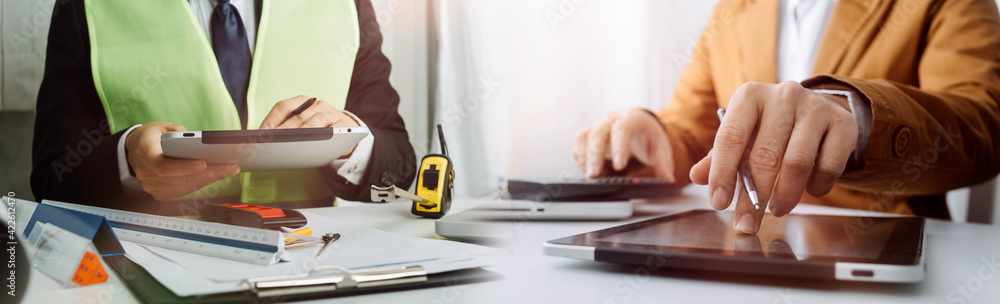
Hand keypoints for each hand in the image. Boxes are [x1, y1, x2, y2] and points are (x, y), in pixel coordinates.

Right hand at [125, 122, 239, 199]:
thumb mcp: (163, 127)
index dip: (184, 167)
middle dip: (210, 173)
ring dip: (210, 179)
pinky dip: (202, 183)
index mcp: (144, 153)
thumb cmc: (151, 137)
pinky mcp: (160, 193)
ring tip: (230, 170)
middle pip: (182, 179)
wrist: (133, 151)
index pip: (163, 166)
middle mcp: (146, 173)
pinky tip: (217, 175)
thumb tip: (202, 143)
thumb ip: (180, 134)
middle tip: (231, 167)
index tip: (204, 163)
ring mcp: (152, 186)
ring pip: (186, 186)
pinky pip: (185, 190)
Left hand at [259, 95, 360, 156]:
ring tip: (287, 145)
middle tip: (271, 144)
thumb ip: (287, 128)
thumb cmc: (319, 129)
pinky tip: (311, 145)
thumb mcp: (304, 124)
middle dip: (282, 132)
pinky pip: (331, 131)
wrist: (347, 132)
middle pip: (296, 117)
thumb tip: (266, 138)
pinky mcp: (343, 124)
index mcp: (304, 101)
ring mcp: (331, 113)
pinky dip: (321, 137)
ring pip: (312, 123)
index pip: (283, 106)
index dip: (271, 119)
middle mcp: (317, 104)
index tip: (261, 133)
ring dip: (299, 135)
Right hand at [573, 108, 675, 180]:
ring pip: (583, 138)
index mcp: (631, 118)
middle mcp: (611, 120)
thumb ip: (664, 163)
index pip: (622, 128)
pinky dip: (581, 162)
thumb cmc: (648, 135)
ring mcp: (597, 127)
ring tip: (593, 176)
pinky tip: (591, 172)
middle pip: (597, 133)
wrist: (638, 126)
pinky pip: (578, 148)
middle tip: (594, 176)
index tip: (620, 166)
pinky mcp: (588, 138)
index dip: (619, 146)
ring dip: (585, 158)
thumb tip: (667, 180)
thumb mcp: (661, 147)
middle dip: (594, 156)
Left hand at [690, 81, 857, 233]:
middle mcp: (782, 95)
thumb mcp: (743, 134)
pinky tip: (809, 190)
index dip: (722, 174)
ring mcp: (815, 107)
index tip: (719, 203)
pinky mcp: (843, 124)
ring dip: (785, 196)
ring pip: (797, 164)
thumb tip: (697, 176)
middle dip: (753, 198)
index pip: (730, 137)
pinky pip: (828, 167)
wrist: (819, 109)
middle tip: (747, 224)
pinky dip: (817, 187)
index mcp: (749, 96)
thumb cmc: (771, 126)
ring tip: (777, 209)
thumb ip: (718, 156)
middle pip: (764, 156)